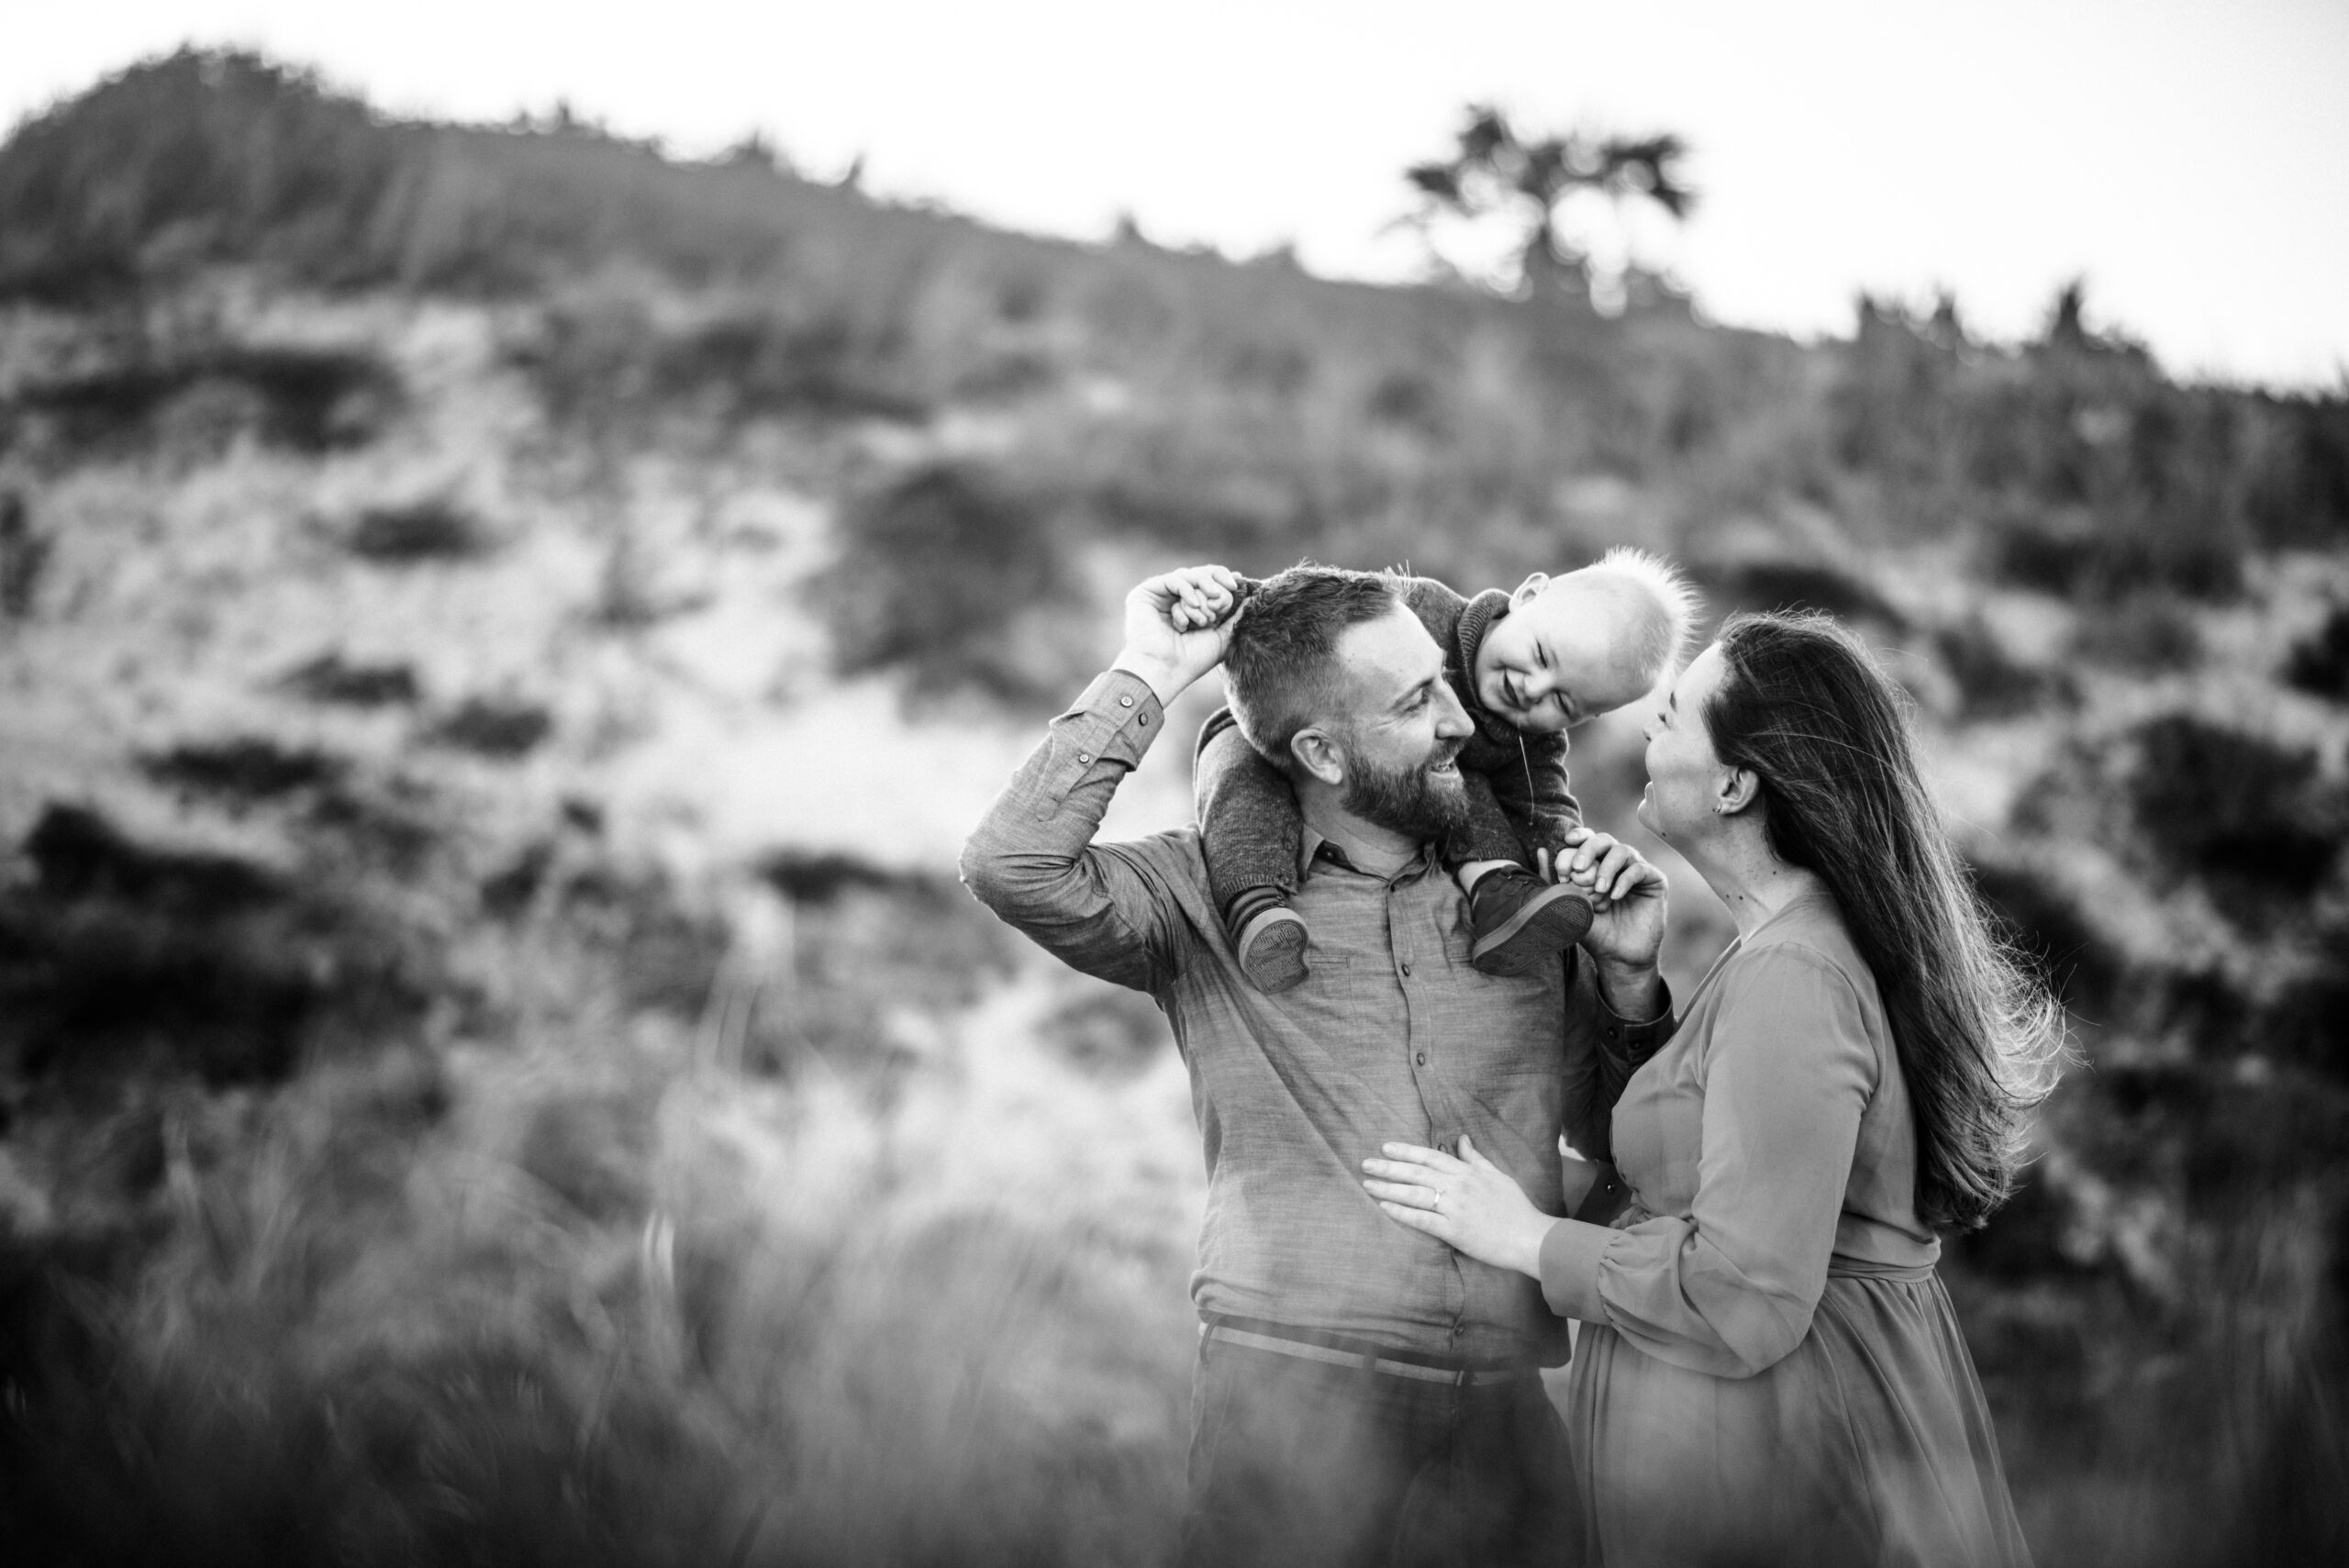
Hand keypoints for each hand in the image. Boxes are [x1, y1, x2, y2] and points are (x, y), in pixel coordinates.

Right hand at [1111, 566, 1242, 704]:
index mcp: (1191, 608)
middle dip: (1215, 586)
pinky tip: (1192, 606)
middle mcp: (1174, 599)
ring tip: (1205, 618)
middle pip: (1200, 575)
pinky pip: (1173, 580)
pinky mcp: (1146, 593)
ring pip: (1188, 577)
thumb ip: (1236, 616)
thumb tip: (1253, 596)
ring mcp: (1159, 595)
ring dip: (1201, 594)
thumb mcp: (1222, 637)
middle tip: (1222, 598)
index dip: (1222, 579)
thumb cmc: (1192, 660)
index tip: (1236, 584)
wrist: (1165, 669)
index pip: (1209, 582)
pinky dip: (1186, 590)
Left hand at [1361, 1135, 1552, 1278]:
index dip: (1406, 1151)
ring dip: (1389, 1189)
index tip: (1385, 1147)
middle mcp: (1458, 1187)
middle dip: (1389, 1167)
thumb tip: (1461, 1139)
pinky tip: (1385, 1208)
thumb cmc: (1515, 1207)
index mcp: (1468, 1173)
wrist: (1530, 1237)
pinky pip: (1423, 1220)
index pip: (1430, 1157)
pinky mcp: (1455, 1232)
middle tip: (1365, 1164)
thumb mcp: (1497, 1175)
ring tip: (1367, 1185)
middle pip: (1417, 1173)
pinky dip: (1402, 1213)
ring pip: (1415, 1194)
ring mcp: (1455, 1209)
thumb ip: (1476, 1158)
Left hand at [1551, 828, 1665, 1011]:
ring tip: (1598, 890)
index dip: (1578, 838)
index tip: (1567, 845)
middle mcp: (1616, 863)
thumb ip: (1552, 880)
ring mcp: (1636, 870)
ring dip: (1606, 868)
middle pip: (1603, 840)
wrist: (1618, 956)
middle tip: (1578, 869)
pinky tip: (1615, 896)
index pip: (1587, 839)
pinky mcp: (1655, 880)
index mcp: (1596, 863)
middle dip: (1588, 850)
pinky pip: (1640, 869)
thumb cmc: (1592, 930)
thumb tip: (1541, 850)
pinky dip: (1625, 880)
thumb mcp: (1568, 905)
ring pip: (1622, 851)